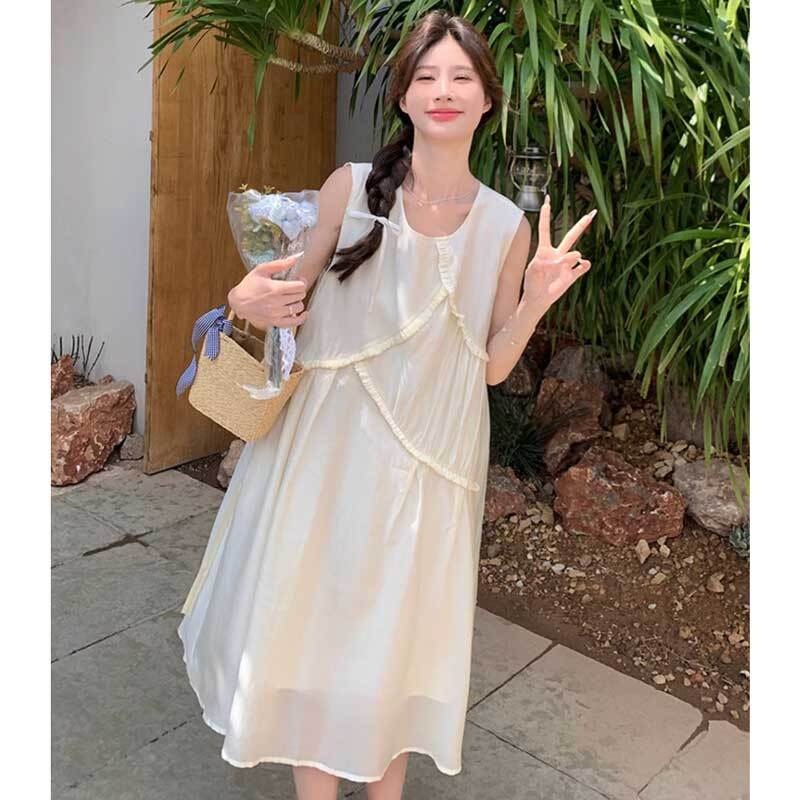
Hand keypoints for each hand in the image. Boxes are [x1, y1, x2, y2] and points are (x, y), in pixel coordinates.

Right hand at [228, 253, 308, 328]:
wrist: (238, 302)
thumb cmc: (249, 285)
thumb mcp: (261, 270)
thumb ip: (279, 264)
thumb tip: (294, 259)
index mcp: (275, 288)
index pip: (300, 286)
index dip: (301, 281)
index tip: (298, 280)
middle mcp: (277, 302)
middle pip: (300, 296)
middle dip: (299, 290)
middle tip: (293, 288)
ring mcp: (276, 313)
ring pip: (298, 307)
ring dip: (297, 302)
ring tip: (291, 298)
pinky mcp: (275, 322)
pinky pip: (294, 323)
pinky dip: (301, 318)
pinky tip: (302, 313)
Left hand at [522, 196, 595, 310]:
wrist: (537, 299)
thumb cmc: (531, 283)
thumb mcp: (532, 270)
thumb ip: (544, 262)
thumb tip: (560, 260)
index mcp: (544, 250)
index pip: (545, 229)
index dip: (546, 215)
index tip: (547, 200)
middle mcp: (557, 255)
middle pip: (571, 236)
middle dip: (582, 224)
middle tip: (592, 213)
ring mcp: (566, 264)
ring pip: (576, 253)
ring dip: (570, 258)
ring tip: (559, 267)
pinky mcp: (572, 275)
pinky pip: (583, 267)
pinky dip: (584, 265)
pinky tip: (583, 265)